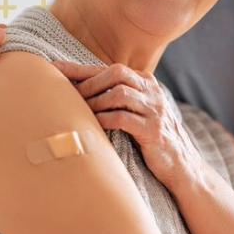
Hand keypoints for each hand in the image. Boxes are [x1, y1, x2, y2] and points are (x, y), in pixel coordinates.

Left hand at [54, 60, 207, 192]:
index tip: (53, 68)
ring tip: (79, 112)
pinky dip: (104, 120)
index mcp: (146, 82)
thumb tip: (78, 92)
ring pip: (119, 93)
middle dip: (89, 82)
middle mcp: (152, 91)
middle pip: (117, 72)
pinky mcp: (153, 130)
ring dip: (95, 102)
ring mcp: (155, 110)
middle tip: (70, 96)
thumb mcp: (138, 111)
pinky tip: (93, 126)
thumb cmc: (151, 138)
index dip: (80, 68)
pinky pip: (123, 118)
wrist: (181, 166)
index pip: (109, 68)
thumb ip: (118, 98)